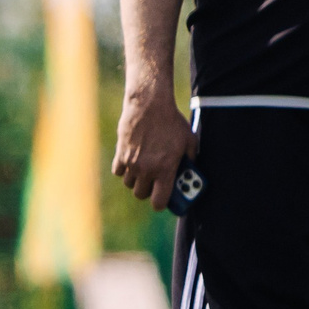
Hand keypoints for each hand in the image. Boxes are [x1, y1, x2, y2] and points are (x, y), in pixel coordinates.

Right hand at [114, 86, 196, 209]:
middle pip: (141, 194)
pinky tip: (132, 160)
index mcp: (165, 169)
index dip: (161, 203)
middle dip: (148, 190)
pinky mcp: (120, 154)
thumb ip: (189, 160)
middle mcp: (146, 169)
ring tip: (143, 169)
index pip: (159, 202)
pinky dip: (124, 169)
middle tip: (154, 182)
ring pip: (129, 184)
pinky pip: (119, 172)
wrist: (149, 105)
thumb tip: (188, 173)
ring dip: (136, 180)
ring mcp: (131, 163)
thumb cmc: (171, 122)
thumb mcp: (188, 141)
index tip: (163, 199)